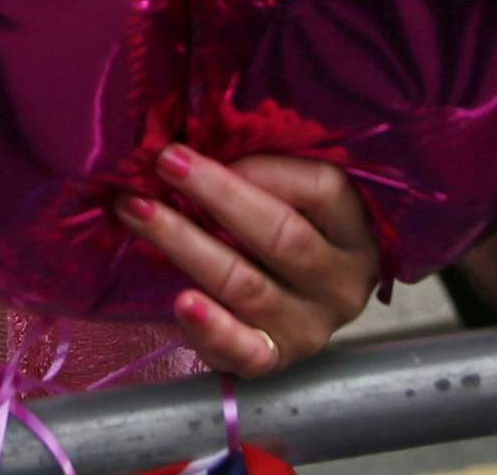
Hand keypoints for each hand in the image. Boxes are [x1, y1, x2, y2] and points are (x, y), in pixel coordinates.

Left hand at [122, 144, 380, 375]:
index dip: (263, 168)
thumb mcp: (296, 194)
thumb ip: (266, 168)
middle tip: (163, 163)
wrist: (295, 302)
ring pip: (248, 286)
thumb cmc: (289, 226)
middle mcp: (342, 283)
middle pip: (281, 237)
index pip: (322, 190)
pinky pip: (245, 352)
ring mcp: (311, 328)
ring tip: (139, 212)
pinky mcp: (277, 359)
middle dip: (216, 194)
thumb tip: (196, 139)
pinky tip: (182, 302)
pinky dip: (212, 329)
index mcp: (358, 230)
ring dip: (186, 245)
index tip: (208, 147)